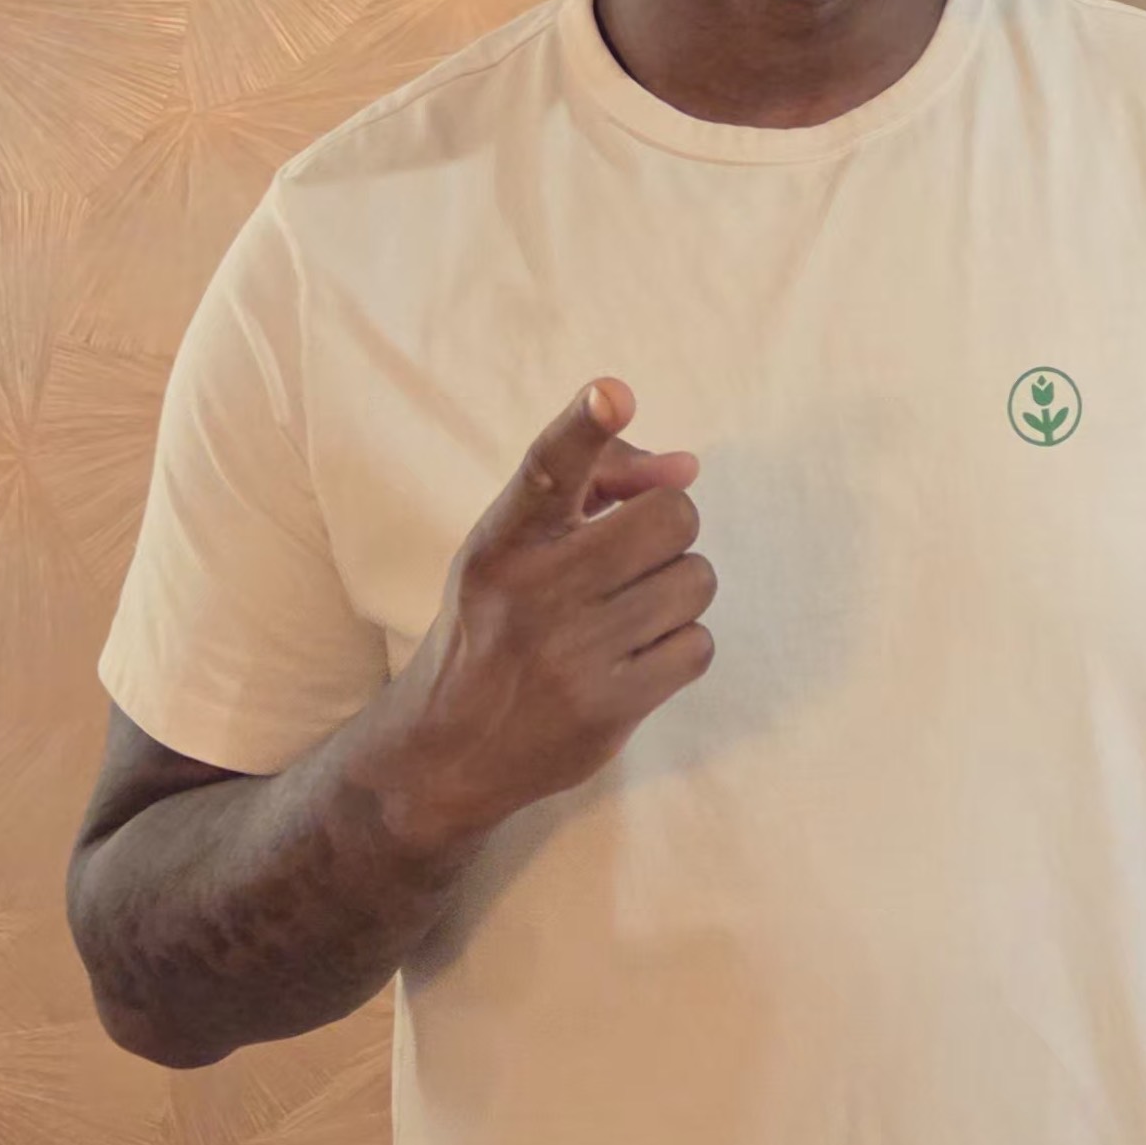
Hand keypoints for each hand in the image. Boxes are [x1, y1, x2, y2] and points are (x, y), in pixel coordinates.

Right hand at [374, 376, 715, 839]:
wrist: (446, 750)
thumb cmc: (497, 624)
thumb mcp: (514, 546)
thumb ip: (596, 483)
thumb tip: (687, 468)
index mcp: (502, 542)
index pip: (548, 469)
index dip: (584, 426)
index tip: (613, 393)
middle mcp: (533, 592)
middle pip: (671, 518)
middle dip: (668, 530)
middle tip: (633, 557)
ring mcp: (572, 654)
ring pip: (696, 581)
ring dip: (677, 592)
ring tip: (629, 612)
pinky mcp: (608, 709)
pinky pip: (699, 647)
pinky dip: (680, 648)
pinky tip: (637, 658)